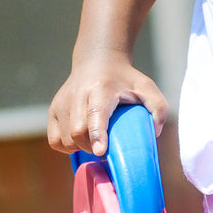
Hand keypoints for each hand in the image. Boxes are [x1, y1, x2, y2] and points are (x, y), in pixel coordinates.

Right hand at [47, 53, 167, 157]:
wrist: (96, 62)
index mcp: (101, 89)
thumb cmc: (124, 80)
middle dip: (92, 147)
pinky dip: (66, 146)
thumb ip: (159, 108)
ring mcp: (62, 102)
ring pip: (66, 139)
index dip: (97, 134)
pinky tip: (79, 140)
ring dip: (80, 148)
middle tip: (105, 147)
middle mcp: (78, 94)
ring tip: (93, 141)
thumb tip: (155, 132)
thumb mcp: (146, 87)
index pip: (96, 114)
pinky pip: (55, 140)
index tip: (101, 151)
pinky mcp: (53, 110)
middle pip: (78, 131)